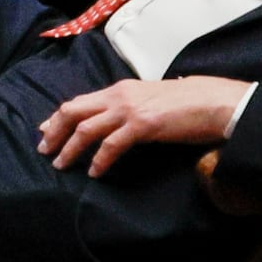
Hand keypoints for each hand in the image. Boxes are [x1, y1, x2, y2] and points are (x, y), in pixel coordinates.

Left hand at [38, 76, 253, 175]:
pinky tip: (94, 171)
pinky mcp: (143, 125)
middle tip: (44, 150)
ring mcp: (130, 110)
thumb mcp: (150, 99)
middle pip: (73, 111)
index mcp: (120, 89)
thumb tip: (114, 120)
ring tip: (61, 165)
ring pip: (86, 128)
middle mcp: (119, 96)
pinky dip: (99, 159)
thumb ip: (129, 107)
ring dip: (70, 148)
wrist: (216, 101)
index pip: (79, 101)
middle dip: (54, 131)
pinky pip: (112, 144)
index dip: (58, 117)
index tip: (44, 130)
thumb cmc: (188, 103)